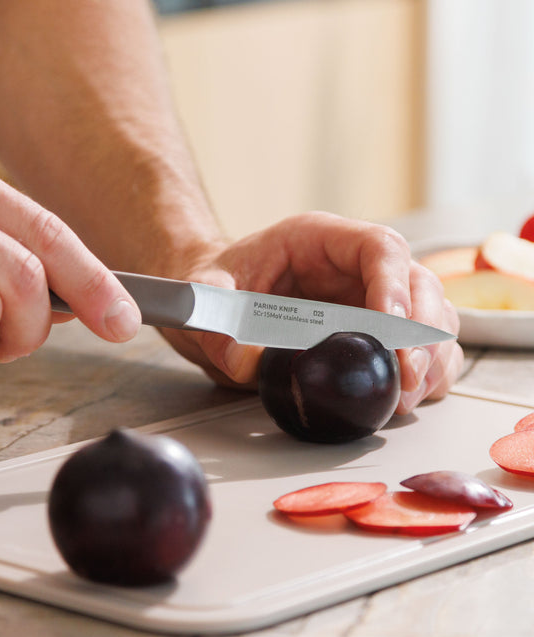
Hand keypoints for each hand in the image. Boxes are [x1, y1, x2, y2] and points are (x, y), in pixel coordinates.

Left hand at [159, 211, 462, 413]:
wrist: (217, 306)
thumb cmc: (219, 287)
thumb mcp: (205, 295)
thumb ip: (218, 326)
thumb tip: (245, 360)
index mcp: (321, 239)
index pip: (378, 248)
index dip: (393, 285)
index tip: (390, 326)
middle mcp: (356, 267)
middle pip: (419, 284)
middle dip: (421, 332)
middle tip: (405, 375)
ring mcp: (371, 300)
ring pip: (432, 317)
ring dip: (430, 357)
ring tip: (406, 395)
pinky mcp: (375, 335)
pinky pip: (421, 349)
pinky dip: (427, 374)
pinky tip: (411, 397)